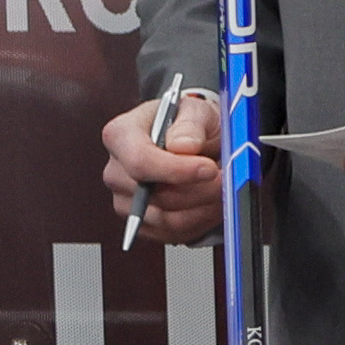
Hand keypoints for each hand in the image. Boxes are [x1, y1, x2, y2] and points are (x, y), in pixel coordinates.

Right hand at [103, 91, 219, 244]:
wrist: (190, 141)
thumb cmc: (187, 123)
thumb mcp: (194, 110)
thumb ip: (190, 124)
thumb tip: (184, 146)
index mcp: (120, 136)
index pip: (140, 161)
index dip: (176, 170)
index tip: (208, 169)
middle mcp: (117, 172)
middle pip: (155, 195)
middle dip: (199, 191)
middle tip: (227, 179)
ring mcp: (126, 201)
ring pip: (168, 220)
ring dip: (203, 209)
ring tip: (223, 190)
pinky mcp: (143, 224)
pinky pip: (173, 234)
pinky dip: (200, 222)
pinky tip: (212, 204)